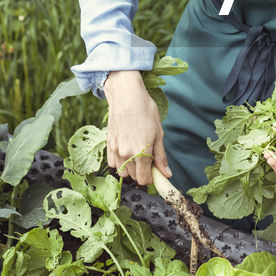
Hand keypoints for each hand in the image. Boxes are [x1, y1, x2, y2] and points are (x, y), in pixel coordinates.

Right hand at [103, 70, 170, 186]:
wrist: (126, 96)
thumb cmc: (145, 111)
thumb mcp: (159, 133)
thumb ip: (161, 157)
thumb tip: (166, 174)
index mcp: (141, 152)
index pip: (143, 179)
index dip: (151, 178)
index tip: (155, 171)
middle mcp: (126, 154)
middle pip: (134, 177)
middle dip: (142, 172)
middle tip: (148, 158)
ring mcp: (116, 150)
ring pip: (122, 171)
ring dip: (130, 169)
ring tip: (137, 155)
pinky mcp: (109, 144)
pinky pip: (113, 163)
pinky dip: (120, 162)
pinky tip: (127, 151)